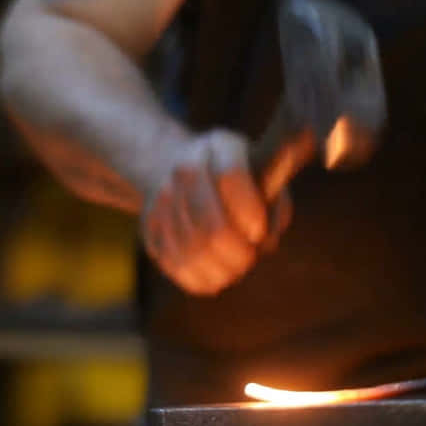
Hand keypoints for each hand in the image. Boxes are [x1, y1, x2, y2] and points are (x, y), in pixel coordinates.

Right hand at [141, 130, 291, 295]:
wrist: (177, 169)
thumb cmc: (237, 179)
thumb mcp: (264, 174)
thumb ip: (274, 201)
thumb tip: (263, 241)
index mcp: (219, 146)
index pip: (231, 177)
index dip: (249, 212)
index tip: (259, 232)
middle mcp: (183, 170)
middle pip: (212, 228)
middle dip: (239, 253)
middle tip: (250, 259)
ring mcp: (161, 201)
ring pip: (195, 254)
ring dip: (223, 270)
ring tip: (235, 267)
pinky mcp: (150, 231)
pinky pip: (178, 267)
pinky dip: (203, 278)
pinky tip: (217, 273)